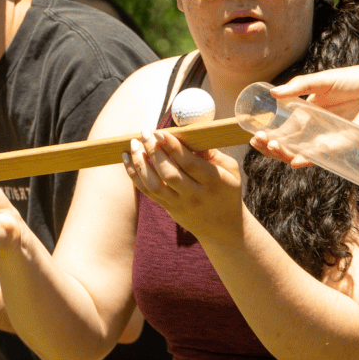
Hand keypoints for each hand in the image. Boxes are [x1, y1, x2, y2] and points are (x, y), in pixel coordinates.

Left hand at [124, 127, 245, 244]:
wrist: (223, 228)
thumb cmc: (227, 190)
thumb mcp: (231, 170)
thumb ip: (212, 152)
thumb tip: (190, 134)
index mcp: (213, 181)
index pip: (189, 163)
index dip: (172, 146)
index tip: (159, 132)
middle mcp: (195, 195)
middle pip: (169, 173)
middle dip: (154, 151)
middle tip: (144, 132)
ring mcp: (180, 204)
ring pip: (154, 185)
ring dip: (140, 163)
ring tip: (133, 145)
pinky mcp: (168, 208)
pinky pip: (147, 192)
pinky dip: (135, 175)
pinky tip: (128, 159)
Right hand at [260, 63, 358, 166]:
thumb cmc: (357, 80)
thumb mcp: (323, 80)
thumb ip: (299, 87)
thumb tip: (273, 93)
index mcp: (309, 114)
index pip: (283, 129)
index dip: (268, 133)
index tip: (254, 133)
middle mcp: (317, 130)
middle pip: (289, 145)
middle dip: (271, 146)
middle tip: (260, 140)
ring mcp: (329, 139)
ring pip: (302, 153)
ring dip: (284, 153)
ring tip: (272, 145)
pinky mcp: (345, 145)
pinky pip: (324, 157)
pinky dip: (309, 160)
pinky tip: (295, 160)